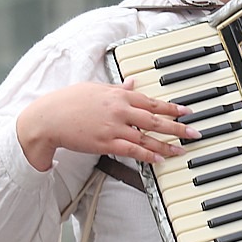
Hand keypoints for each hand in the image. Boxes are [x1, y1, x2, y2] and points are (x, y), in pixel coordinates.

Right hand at [16, 79, 200, 170]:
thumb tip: (133, 82)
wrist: (48, 117)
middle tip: (194, 133)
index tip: (187, 111)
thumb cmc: (69, 101)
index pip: (153, 101)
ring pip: (146, 137)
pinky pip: (132, 150)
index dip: (172, 108)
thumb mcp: (96, 88)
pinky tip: (159, 159)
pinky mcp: (106, 143)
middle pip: (155, 119)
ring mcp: (114, 127)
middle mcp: (120, 110)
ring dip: (166, 145)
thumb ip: (118, 88)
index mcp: (119, 95)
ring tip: (181, 150)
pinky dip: (147, 155)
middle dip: (177, 127)